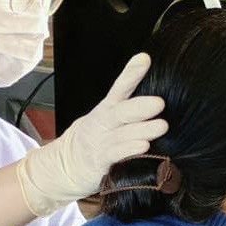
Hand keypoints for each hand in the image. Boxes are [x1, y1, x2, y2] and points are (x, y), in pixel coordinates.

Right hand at [14, 54, 166, 216]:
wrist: (64, 167)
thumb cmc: (93, 141)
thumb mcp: (106, 120)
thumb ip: (128, 109)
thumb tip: (157, 97)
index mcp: (106, 110)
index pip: (119, 88)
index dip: (131, 73)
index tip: (144, 59)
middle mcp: (102, 123)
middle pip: (120, 111)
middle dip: (139, 106)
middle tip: (159, 103)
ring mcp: (99, 142)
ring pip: (121, 134)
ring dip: (142, 130)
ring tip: (161, 125)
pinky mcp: (99, 162)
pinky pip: (115, 155)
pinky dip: (129, 150)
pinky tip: (143, 146)